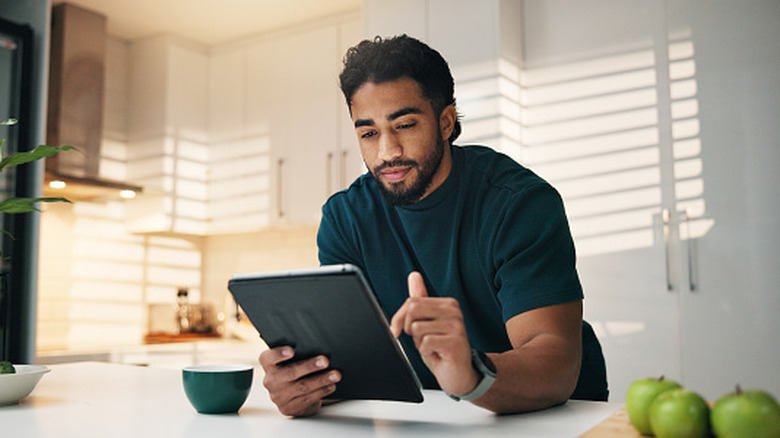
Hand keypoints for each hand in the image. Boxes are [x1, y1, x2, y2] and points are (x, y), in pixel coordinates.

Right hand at [258, 346, 340, 416]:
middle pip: (290, 372)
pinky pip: (307, 399)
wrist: (293, 397)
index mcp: (269, 365)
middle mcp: (271, 381)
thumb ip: (299, 353)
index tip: (292, 350)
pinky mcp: (288, 408)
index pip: (268, 358)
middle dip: (309, 366)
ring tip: (334, 375)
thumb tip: (318, 345)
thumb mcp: (292, 361)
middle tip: (325, 361)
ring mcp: (278, 396)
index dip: (278, 354)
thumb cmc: (295, 371)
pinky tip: (330, 386)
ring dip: (321, 380)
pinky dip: (321, 391)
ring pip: (302, 387)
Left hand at [389, 272, 478, 395]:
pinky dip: (426, 353)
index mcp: (447, 304)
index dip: (399, 318)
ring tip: (433, 348)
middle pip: (412, 310)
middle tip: (422, 340)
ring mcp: (457, 326)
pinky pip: (425, 343)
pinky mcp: (455, 342)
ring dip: (419, 344)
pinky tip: (438, 355)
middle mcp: (454, 311)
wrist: (459, 375)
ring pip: (417, 328)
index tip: (398, 330)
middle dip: (409, 329)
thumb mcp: (426, 323)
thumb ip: (420, 299)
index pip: (412, 301)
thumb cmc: (441, 349)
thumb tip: (414, 275)